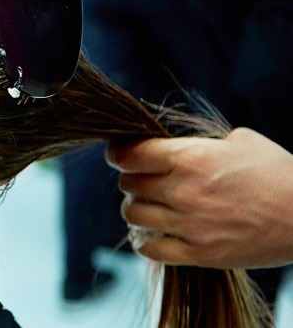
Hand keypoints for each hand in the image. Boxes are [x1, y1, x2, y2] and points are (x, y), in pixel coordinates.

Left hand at [110, 128, 292, 267]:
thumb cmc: (278, 173)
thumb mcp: (238, 142)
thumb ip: (197, 144)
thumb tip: (168, 147)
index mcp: (192, 158)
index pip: (130, 155)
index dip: (119, 154)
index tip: (119, 155)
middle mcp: (185, 191)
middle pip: (128, 185)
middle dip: (132, 180)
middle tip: (144, 181)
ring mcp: (190, 225)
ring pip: (133, 216)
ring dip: (136, 209)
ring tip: (149, 206)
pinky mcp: (199, 254)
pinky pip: (150, 250)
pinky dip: (145, 241)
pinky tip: (152, 234)